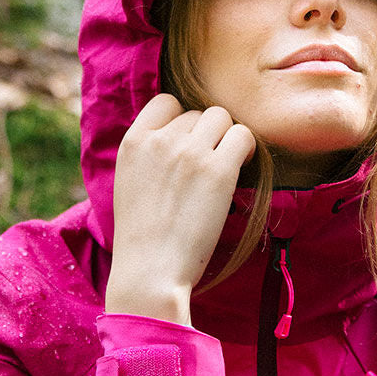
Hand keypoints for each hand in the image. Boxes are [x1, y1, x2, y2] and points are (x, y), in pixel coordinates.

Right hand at [106, 94, 255, 324]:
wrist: (150, 272)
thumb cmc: (142, 240)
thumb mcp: (130, 185)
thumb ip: (149, 158)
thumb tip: (180, 142)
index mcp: (133, 143)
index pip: (166, 103)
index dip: (183, 121)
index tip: (189, 147)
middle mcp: (160, 141)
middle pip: (198, 113)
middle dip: (208, 136)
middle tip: (210, 167)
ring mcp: (190, 153)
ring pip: (222, 118)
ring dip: (228, 139)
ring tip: (227, 168)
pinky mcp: (218, 170)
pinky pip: (244, 136)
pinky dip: (247, 149)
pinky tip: (240, 170)